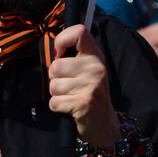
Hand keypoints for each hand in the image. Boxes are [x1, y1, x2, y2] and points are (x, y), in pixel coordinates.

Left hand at [49, 24, 117, 147]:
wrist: (104, 125)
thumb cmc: (88, 93)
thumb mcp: (87, 70)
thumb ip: (73, 57)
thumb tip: (53, 50)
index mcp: (96, 56)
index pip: (79, 32)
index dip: (62, 39)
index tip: (60, 53)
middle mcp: (96, 68)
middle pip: (56, 65)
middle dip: (55, 78)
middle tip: (69, 85)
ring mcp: (91, 86)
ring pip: (53, 85)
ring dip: (57, 94)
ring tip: (71, 97)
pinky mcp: (84, 104)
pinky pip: (54, 102)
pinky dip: (57, 107)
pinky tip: (70, 109)